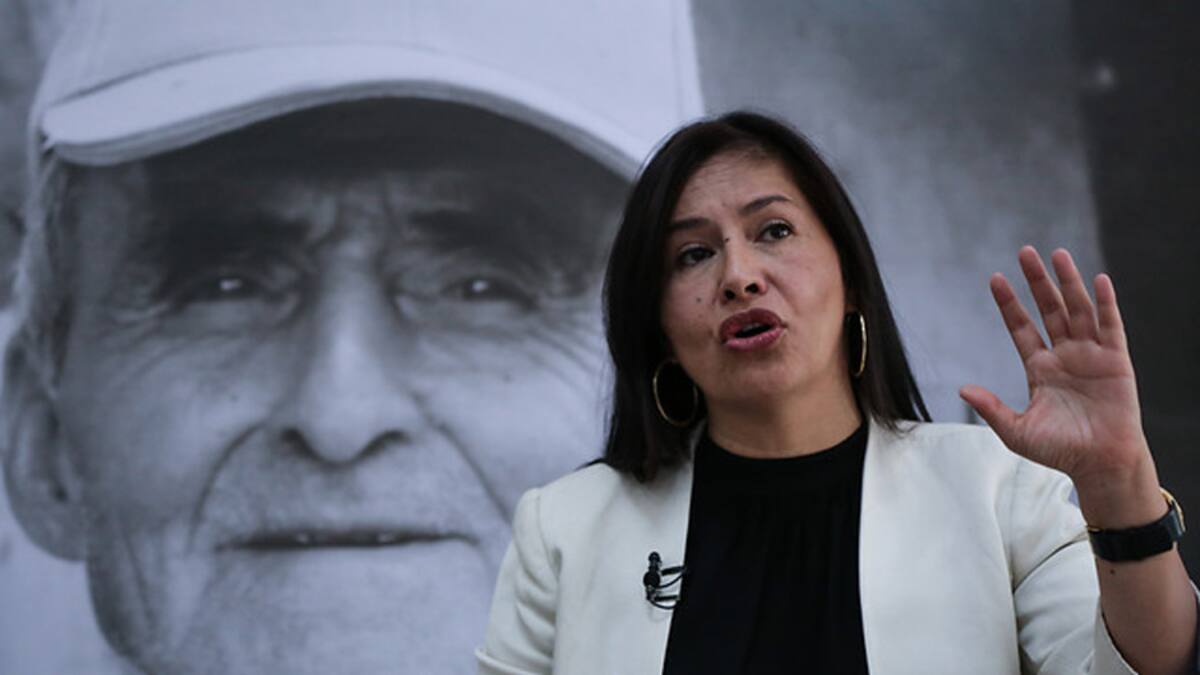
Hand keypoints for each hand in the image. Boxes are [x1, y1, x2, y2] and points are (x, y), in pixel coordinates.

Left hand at [959, 246, 1150, 486]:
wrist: (1100, 465)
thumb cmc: (1060, 451)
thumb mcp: (1017, 431)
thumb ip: (991, 408)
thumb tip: (963, 389)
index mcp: (1040, 368)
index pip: (1021, 327)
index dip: (1009, 304)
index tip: (995, 279)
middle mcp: (1065, 356)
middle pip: (1048, 309)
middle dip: (1037, 281)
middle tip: (1025, 252)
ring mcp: (1091, 356)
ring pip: (1077, 310)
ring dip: (1068, 282)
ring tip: (1057, 255)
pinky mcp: (1116, 361)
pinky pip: (1111, 326)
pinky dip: (1106, 304)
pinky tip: (1099, 281)